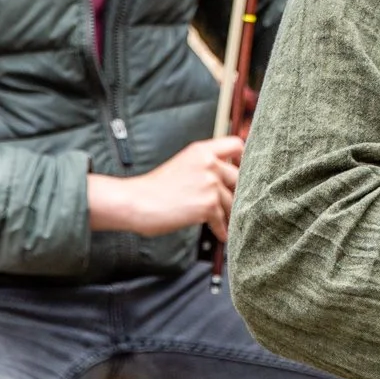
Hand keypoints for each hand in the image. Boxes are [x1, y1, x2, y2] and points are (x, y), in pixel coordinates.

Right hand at [87, 136, 242, 239]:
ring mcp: (210, 184)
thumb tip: (226, 177)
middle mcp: (209, 164)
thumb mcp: (182, 164)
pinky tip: (220, 233)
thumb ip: (205, 166)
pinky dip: (221, 229)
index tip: (240, 170)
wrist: (136, 202)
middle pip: (239, 177)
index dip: (243, 158)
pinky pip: (222, 220)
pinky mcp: (208, 205)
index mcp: (202, 151)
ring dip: (229, 214)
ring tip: (226, 222)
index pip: (236, 145)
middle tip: (234, 203)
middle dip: (236, 192)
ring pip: (232, 201)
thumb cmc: (154, 188)